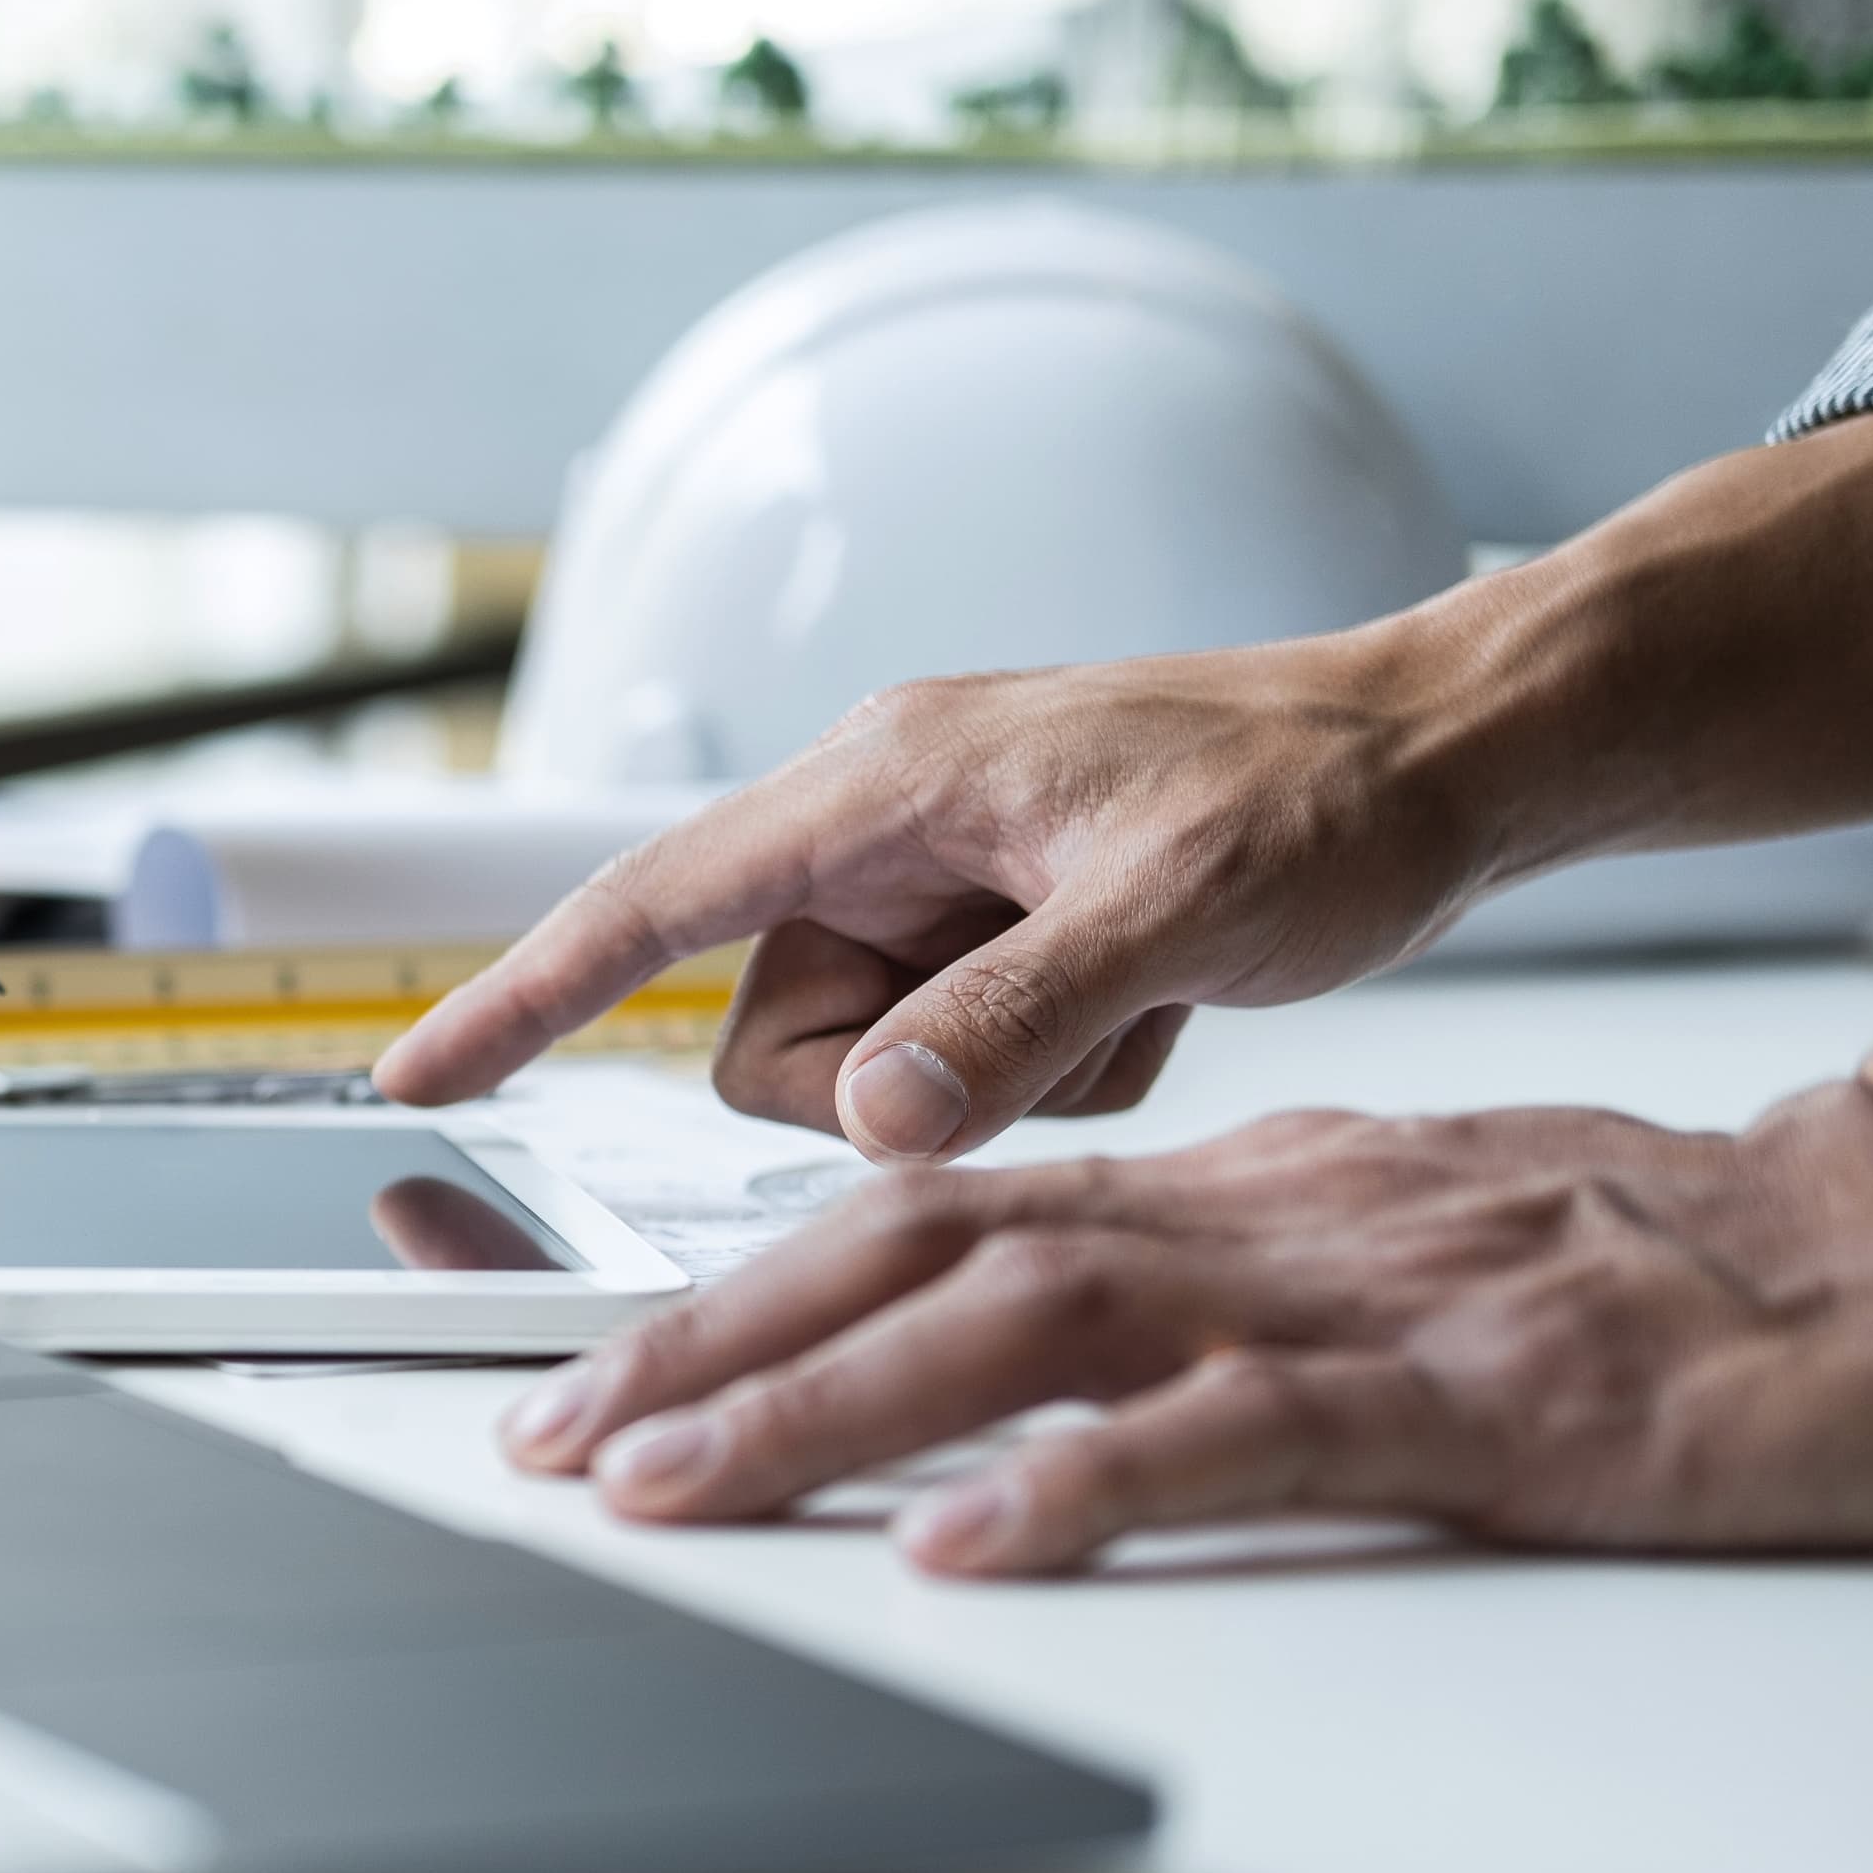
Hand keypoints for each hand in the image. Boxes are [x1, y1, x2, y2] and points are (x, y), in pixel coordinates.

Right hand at [374, 637, 1498, 1161]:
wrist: (1454, 752)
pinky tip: (1151, 996)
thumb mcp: (1176, 913)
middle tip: (1056, 1026)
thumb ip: (1013, 1021)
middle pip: (770, 1034)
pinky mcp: (996, 934)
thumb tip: (871, 1120)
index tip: (418, 1072)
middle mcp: (888, 831)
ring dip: (987, 1075)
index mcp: (887, 785)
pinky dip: (1049, 1063)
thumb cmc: (1327, 790)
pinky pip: (952, 1067)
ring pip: (863, 1068)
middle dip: (890, 1080)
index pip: (652, 901)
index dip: (525, 994)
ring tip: (1126, 997)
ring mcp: (942, 886)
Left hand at [494, 1085, 1872, 1575]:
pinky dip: (1091, 1482)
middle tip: (557, 1436)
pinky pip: (1249, 1436)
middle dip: (717, 1346)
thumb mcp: (1371, 1250)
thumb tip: (1030, 1353)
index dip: (742, 1295)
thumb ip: (1200, 1287)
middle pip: (926, 1250)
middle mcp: (1251, 1218)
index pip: (929, 1215)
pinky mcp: (1470, 1392)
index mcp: (1224, 1191)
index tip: (599, 1383)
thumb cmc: (1647, 1259)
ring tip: (672, 1482)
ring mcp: (1351, 1296)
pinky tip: (967, 1544)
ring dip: (829, 1408)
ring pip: (1035, 1323)